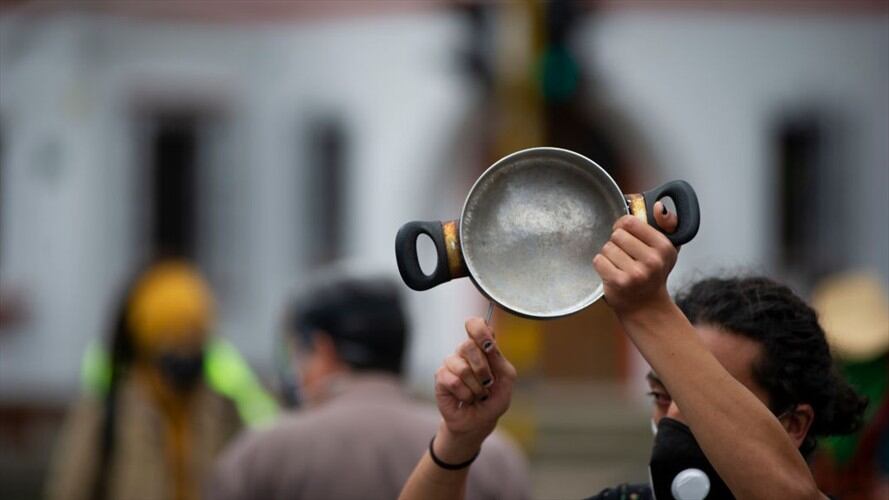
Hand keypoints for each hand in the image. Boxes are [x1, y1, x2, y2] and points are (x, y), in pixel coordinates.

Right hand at [432, 317, 516, 462]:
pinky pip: (453, 381)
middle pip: (468, 345)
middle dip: (482, 369)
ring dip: (476, 387)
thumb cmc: (493, 399)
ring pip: (462, 367)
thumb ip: (500, 359)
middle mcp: (465, 351)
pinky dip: (465, 394)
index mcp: (483, 347)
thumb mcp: (506, 379)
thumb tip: (489, 343)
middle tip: (487, 382)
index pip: (476, 324)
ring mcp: (451, 363)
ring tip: (477, 394)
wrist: (479, 422)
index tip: (487, 343)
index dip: (478, 328)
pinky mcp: (440, 378)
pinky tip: (466, 398)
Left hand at [593, 201, 678, 314]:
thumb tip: (658, 205)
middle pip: (616, 234)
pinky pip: (599, 261)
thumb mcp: (667, 248)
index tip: (626, 234)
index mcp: (664, 247)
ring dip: (609, 255)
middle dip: (617, 243)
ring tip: (620, 265)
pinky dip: (602, 265)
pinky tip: (612, 272)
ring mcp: (636, 273)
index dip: (623, 225)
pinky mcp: (619, 283)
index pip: (630, 222)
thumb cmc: (654, 273)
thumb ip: (667, 223)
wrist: (646, 306)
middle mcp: (652, 260)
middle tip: (625, 255)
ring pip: (607, 247)